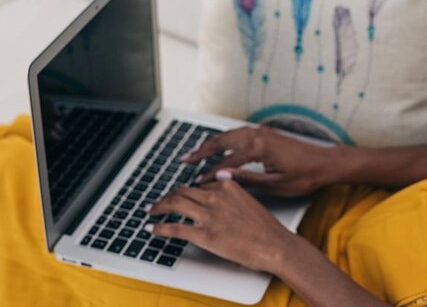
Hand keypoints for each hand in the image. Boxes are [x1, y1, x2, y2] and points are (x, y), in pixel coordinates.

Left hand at [146, 173, 305, 271]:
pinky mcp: (204, 235)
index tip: (180, 194)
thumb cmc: (266, 228)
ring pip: (174, 204)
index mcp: (227, 186)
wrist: (275, 245)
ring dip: (159, 207)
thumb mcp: (250, 200)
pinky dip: (160, 228)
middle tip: (160, 201)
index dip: (186, 190)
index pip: (199, 184)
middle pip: (182, 191)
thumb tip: (222, 181)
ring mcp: (208, 215)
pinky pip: (175, 228)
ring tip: (152, 210)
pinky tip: (152, 229)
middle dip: (168, 195)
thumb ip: (233, 191)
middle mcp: (215, 196)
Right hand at [182, 126, 343, 197]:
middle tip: (184, 161)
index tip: (196, 182)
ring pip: (228, 135)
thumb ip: (246, 179)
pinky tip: (216, 146)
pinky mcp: (265, 132)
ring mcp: (261, 131)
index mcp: (259, 148)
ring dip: (210, 144)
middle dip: (201, 152)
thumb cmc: (305, 176)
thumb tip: (221, 177)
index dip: (209, 173)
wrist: (325, 163)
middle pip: (221, 141)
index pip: (225, 161)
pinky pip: (237, 133)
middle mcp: (257, 134)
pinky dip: (223, 140)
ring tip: (194, 154)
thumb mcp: (274, 184)